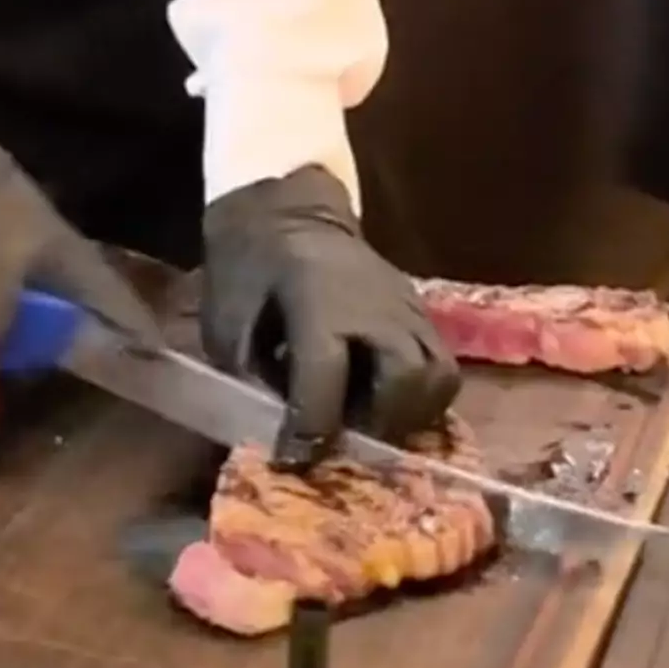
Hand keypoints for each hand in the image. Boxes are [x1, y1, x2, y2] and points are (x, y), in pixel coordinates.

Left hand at [201, 166, 459, 459]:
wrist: (287, 208)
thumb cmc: (250, 263)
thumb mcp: (228, 319)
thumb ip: (252, 376)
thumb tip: (278, 430)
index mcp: (318, 300)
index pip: (326, 378)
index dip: (309, 430)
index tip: (294, 459)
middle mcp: (375, 303)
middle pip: (407, 378)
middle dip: (379, 422)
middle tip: (348, 437)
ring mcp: (406, 304)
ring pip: (438, 375)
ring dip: (409, 413)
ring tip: (371, 420)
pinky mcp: (420, 309)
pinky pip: (441, 363)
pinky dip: (421, 394)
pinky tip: (383, 398)